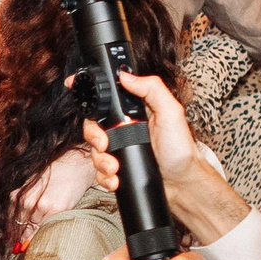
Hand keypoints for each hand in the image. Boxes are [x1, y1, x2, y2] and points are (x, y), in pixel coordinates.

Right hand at [82, 71, 202, 194]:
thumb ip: (152, 89)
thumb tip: (127, 76)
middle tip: (104, 145)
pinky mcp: (118, 167)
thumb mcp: (171, 112)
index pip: (107, 101)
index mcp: (135, 111)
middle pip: (94, 126)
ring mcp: (120, 148)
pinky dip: (104, 176)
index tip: (77, 94)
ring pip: (94, 150)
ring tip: (114, 167)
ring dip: (100, 161)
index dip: (91, 99)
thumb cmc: (181, 149)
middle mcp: (125, 127)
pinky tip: (115, 177)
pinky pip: (99, 170)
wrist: (182, 183)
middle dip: (94, 138)